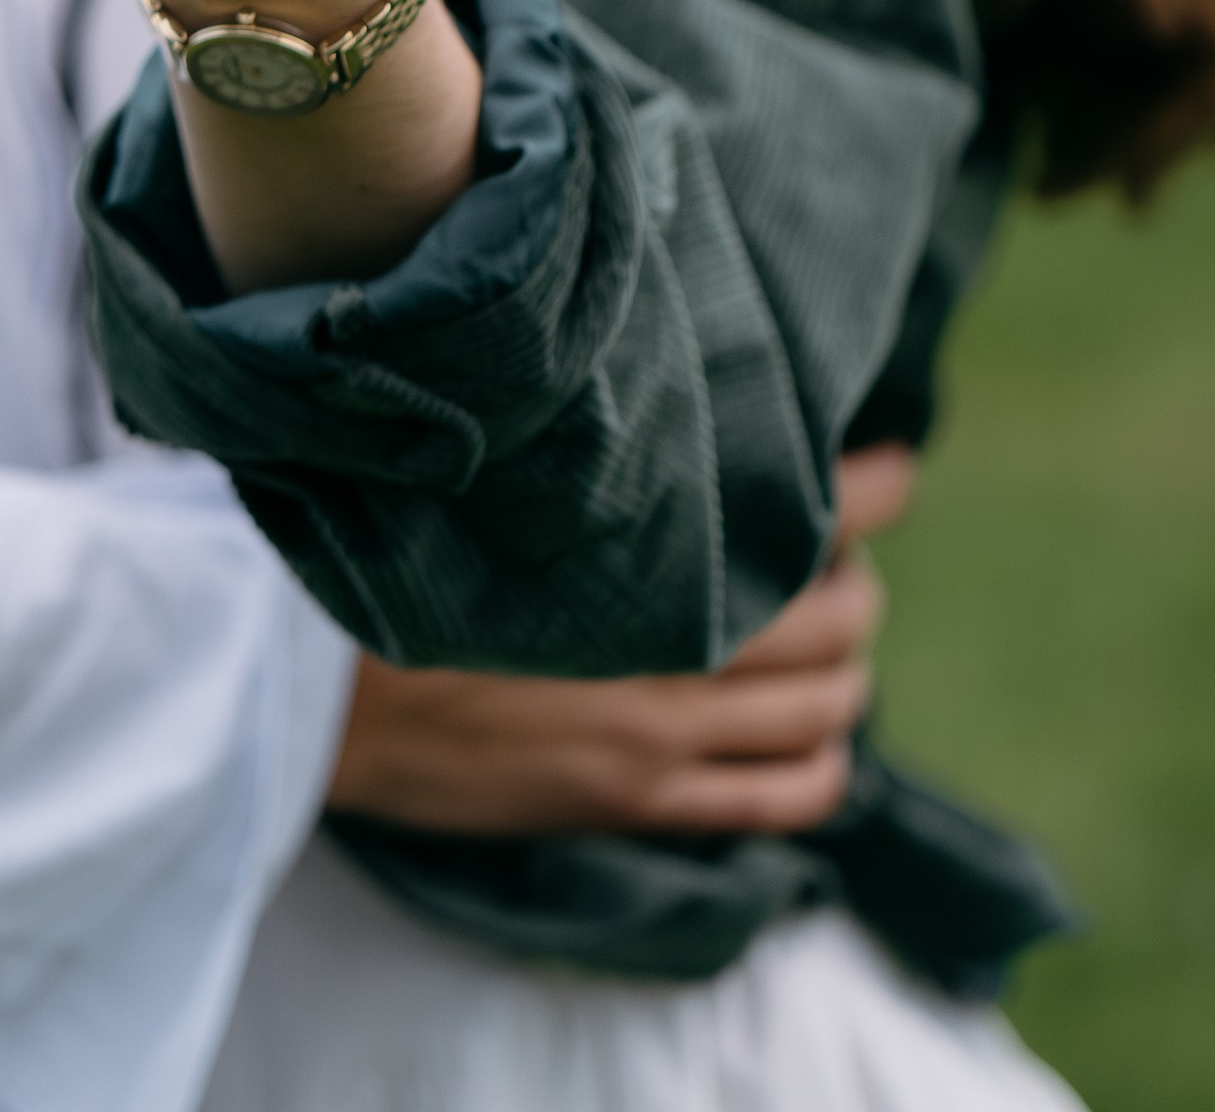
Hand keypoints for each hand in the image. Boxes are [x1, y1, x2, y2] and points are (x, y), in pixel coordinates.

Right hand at [329, 452, 912, 836]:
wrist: (317, 692)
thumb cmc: (397, 562)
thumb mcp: (498, 488)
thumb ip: (594, 469)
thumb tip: (662, 415)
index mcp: (640, 550)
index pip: (814, 512)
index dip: (876, 490)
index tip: (896, 468)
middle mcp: (673, 645)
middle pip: (839, 617)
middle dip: (855, 582)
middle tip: (831, 557)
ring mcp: (662, 734)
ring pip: (828, 709)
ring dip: (845, 672)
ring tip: (819, 642)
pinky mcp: (638, 799)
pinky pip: (783, 800)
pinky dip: (820, 769)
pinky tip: (806, 743)